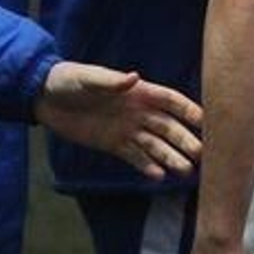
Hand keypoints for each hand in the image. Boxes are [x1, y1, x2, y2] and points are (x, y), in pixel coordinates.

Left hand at [34, 62, 202, 178]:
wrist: (45, 98)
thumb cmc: (68, 80)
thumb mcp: (88, 78)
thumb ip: (112, 82)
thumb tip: (135, 78)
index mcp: (138, 93)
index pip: (171, 101)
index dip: (190, 110)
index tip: (209, 123)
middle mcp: (138, 112)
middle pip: (168, 128)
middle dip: (185, 140)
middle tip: (202, 156)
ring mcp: (127, 129)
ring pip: (155, 145)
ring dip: (171, 157)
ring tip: (186, 171)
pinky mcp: (113, 144)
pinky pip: (134, 157)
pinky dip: (147, 166)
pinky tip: (159, 176)